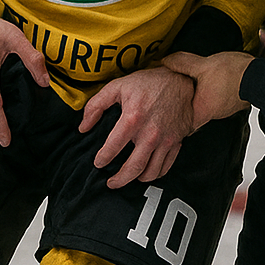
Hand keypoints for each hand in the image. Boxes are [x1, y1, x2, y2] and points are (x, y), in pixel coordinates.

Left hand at [79, 66, 193, 187]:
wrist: (181, 81)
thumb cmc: (147, 83)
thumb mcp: (117, 86)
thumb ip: (96, 106)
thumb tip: (83, 127)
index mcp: (132, 118)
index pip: (113, 147)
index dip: (103, 158)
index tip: (98, 163)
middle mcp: (150, 133)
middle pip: (133, 167)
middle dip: (119, 179)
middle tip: (110, 183)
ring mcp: (165, 140)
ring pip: (151, 171)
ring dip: (137, 180)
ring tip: (127, 179)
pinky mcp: (176, 142)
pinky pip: (166, 166)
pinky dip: (155, 174)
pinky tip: (146, 173)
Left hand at [159, 51, 253, 129]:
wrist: (260, 75)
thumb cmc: (234, 75)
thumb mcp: (201, 65)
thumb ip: (181, 64)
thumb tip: (166, 61)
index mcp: (202, 110)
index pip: (181, 124)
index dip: (171, 119)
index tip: (163, 111)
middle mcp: (213, 113)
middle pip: (192, 112)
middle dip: (182, 104)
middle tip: (171, 95)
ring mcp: (224, 107)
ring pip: (204, 104)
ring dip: (196, 95)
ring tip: (187, 84)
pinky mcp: (232, 100)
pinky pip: (216, 97)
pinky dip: (208, 91)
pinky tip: (206, 80)